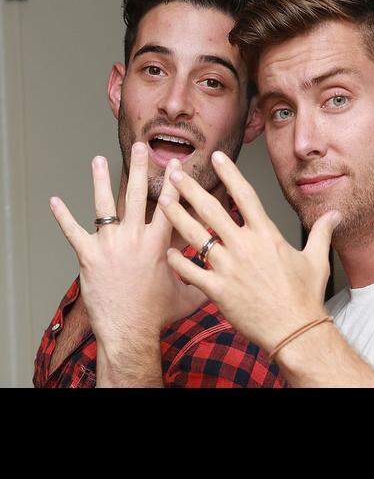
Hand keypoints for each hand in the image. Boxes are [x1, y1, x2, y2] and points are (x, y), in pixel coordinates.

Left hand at [49, 143, 206, 380]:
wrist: (130, 331)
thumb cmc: (159, 315)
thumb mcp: (189, 294)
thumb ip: (198, 276)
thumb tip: (212, 269)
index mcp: (159, 244)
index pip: (170, 206)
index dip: (175, 183)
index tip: (177, 164)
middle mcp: (134, 238)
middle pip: (137, 195)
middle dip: (140, 168)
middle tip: (140, 148)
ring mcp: (109, 245)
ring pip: (104, 205)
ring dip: (101, 180)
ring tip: (99, 161)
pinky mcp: (88, 257)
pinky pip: (73, 232)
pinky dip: (63, 217)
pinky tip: (55, 202)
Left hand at [158, 150, 340, 352]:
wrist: (295, 330)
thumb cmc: (306, 297)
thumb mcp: (317, 260)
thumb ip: (321, 233)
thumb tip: (335, 215)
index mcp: (267, 236)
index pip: (245, 196)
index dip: (229, 174)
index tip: (216, 159)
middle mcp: (245, 246)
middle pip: (211, 209)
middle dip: (190, 189)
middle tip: (174, 174)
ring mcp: (229, 267)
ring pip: (194, 235)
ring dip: (176, 216)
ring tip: (162, 202)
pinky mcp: (217, 289)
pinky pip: (190, 270)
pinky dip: (176, 260)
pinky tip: (167, 252)